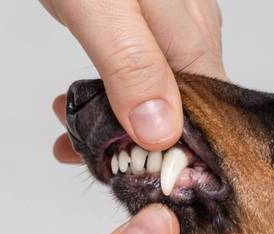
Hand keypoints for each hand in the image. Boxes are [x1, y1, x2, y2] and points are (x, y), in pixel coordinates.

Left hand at [40, 0, 224, 161]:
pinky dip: (107, 97)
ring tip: (70, 135)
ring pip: (155, 96)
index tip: (129, 176)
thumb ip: (132, 65)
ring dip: (116, 124)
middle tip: (86, 156)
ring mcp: (170, 28)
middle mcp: (191, 36)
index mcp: (191, 38)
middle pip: (179, 113)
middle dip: (137, 145)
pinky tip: (75, 106)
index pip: (202, 121)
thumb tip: (159, 133)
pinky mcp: (145, 22)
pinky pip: (136, 74)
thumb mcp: (102, 8)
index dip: (171, 157)